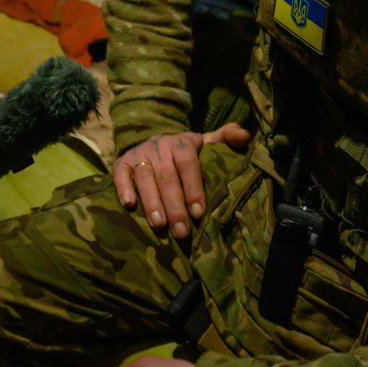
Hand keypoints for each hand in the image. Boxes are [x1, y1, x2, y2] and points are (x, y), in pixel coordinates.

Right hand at [111, 124, 251, 239]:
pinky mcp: (122, 163)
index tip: (199, 212)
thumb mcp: (206, 141)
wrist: (152, 137)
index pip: (188, 164)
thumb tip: (246, 135)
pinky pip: (120, 174)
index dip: (193, 188)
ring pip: (145, 177)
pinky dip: (123, 188)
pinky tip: (129, 205)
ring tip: (159, 224)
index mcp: (182, 143)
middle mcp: (159, 147)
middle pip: (167, 176)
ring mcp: (139, 154)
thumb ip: (226, 138)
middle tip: (181, 231)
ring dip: (152, 201)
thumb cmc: (184, 150)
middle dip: (174, 205)